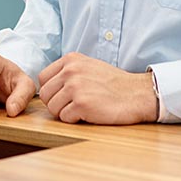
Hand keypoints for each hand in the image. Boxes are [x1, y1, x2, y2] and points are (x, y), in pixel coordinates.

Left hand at [37, 53, 156, 124]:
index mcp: (71, 59)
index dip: (51, 91)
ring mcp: (75, 87)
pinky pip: (64, 118)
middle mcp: (70, 71)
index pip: (43, 78)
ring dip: (65, 113)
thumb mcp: (88, 66)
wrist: (136, 94)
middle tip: (72, 106)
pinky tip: (88, 114)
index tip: (63, 96)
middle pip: (45, 94)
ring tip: (82, 109)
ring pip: (52, 108)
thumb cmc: (113, 84)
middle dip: (56, 104)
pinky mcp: (81, 104)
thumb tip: (47, 85)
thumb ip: (68, 71)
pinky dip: (74, 120)